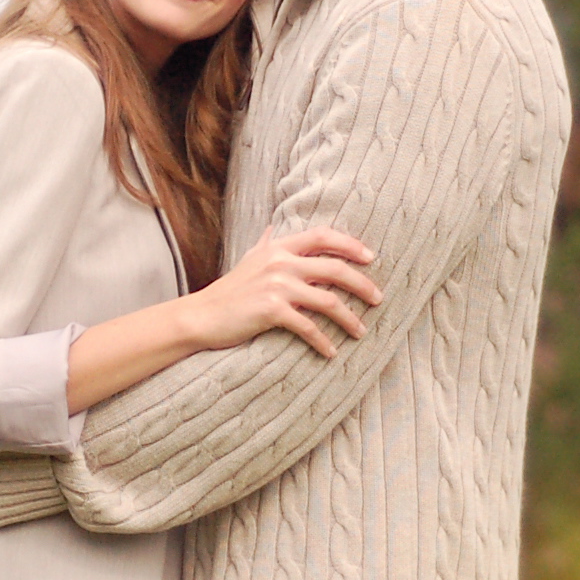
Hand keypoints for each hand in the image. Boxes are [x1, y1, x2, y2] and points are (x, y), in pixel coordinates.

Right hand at [184, 227, 381, 359]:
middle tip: (378, 299)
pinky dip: (323, 342)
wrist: (201, 316)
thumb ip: (264, 244)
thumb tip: (270, 227)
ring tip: (361, 331)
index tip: (370, 257)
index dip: (350, 244)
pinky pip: (308, 327)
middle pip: (335, 268)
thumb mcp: (247, 260)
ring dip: (349, 318)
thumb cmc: (228, 290)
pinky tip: (331, 352)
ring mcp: (276, 286)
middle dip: (362, 284)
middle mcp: (280, 262)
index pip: (323, 236)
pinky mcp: (271, 310)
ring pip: (328, 300)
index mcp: (278, 247)